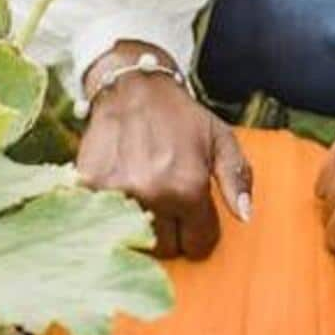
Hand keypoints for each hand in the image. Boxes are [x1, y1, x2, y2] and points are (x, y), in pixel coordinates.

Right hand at [76, 42, 250, 258]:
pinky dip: (114, 214)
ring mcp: (118, 193)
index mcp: (188, 187)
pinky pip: (106, 222)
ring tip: (146, 197)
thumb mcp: (220, 140)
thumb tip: (245, 216)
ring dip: (143, 226)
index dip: (200, 232)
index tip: (194, 218)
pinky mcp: (89, 187)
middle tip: (169, 205)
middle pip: (166, 248)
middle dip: (172, 233)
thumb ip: (237, 178)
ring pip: (136, 239)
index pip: (199, 242)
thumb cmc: (181, 116)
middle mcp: (153, 194)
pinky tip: (122, 193)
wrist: (132, 87)